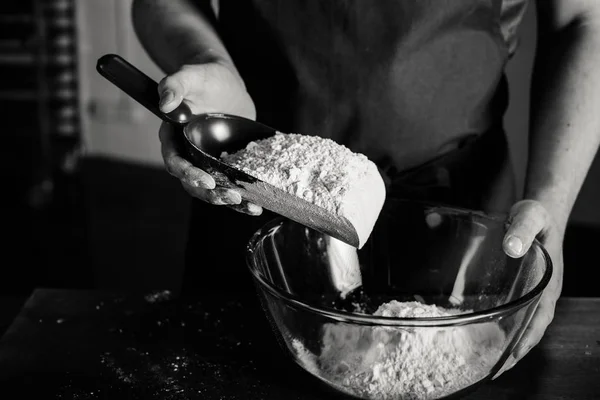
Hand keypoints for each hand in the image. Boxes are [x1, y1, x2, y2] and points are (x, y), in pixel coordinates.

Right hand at [158, 60, 261, 215]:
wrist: (225, 82)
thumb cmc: (204, 76)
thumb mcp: (190, 75)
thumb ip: (174, 85)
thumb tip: (165, 102)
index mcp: (173, 137)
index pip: (174, 161)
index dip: (187, 174)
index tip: (205, 180)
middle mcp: (188, 153)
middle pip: (192, 183)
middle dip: (211, 194)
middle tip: (231, 197)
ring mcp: (207, 161)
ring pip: (212, 188)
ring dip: (229, 201)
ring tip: (250, 207)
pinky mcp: (226, 163)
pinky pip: (231, 183)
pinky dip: (243, 196)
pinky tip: (258, 204)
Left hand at [495, 199, 563, 376]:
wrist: (537, 211)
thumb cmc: (536, 216)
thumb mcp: (530, 216)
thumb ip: (521, 229)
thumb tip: (511, 247)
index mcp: (548, 282)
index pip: (540, 319)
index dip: (526, 340)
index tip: (511, 358)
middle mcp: (542, 293)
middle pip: (530, 330)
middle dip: (514, 351)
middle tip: (492, 371)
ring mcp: (532, 293)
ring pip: (521, 325)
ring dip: (507, 343)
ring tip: (487, 362)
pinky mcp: (520, 289)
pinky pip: (513, 313)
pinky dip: (502, 328)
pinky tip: (484, 335)